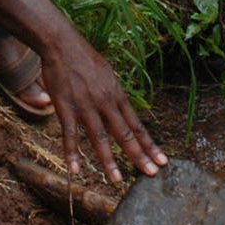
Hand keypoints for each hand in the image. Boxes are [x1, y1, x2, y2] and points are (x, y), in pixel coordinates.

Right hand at [37, 30, 165, 182]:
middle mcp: (106, 103)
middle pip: (125, 134)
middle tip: (151, 174)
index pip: (137, 126)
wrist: (63, 44)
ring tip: (116, 180)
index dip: (150, 145)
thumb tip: (121, 111)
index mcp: (118, 96)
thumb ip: (114, 96)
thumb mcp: (108, 76)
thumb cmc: (85, 60)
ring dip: (108, 160)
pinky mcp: (66, 107)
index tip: (162, 161)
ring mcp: (86, 106)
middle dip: (139, 156)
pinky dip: (73, 153)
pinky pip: (70, 135)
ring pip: (100, 138)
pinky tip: (75, 170)